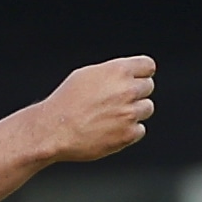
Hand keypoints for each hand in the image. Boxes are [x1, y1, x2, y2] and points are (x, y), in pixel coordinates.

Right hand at [30, 55, 155, 161]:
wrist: (54, 130)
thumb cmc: (65, 102)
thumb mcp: (86, 75)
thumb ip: (111, 73)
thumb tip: (128, 75)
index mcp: (118, 71)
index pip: (148, 66)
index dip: (140, 73)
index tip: (134, 80)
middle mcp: (128, 90)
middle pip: (148, 87)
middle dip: (135, 93)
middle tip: (115, 101)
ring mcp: (129, 113)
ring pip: (146, 108)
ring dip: (133, 112)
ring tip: (110, 116)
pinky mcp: (128, 134)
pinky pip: (140, 129)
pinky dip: (128, 131)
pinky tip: (110, 129)